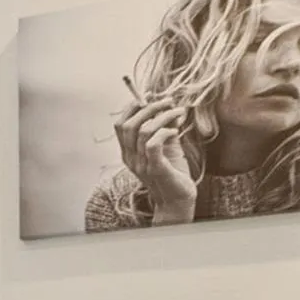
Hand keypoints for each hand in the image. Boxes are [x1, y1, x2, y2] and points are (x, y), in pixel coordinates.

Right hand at [114, 96, 197, 224]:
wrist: (177, 201)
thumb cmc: (173, 175)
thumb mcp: (168, 147)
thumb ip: (165, 129)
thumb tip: (168, 108)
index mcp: (128, 152)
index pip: (120, 124)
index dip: (134, 106)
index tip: (152, 97)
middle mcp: (130, 158)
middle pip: (128, 124)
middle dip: (150, 107)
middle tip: (169, 102)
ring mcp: (141, 164)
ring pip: (143, 130)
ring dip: (163, 116)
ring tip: (178, 113)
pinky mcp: (155, 169)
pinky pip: (153, 144)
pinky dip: (165, 131)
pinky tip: (176, 131)